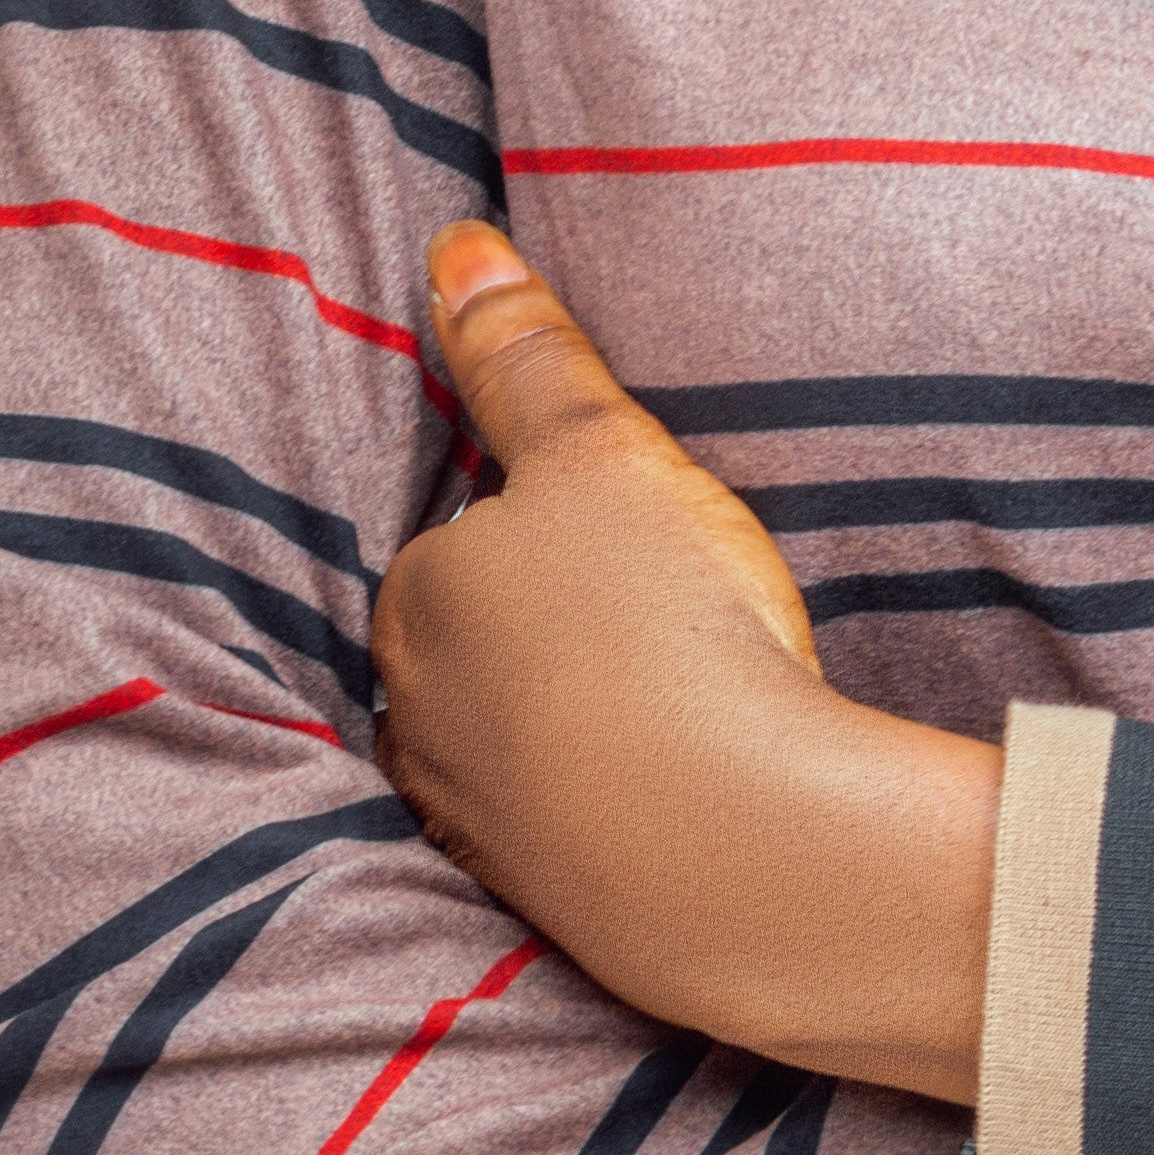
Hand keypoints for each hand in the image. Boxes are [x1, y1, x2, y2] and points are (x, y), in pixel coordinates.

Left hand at [372, 225, 998, 1106]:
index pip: (458, 544)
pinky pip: (565, 834)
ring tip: (670, 710)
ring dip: (567, 730)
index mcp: (419, 598)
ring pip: (512, 746)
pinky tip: (674, 800)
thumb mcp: (606, 452)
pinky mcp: (547, 906)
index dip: (536, 532)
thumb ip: (528, 357)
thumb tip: (451, 248)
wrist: (735, 848)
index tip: (618, 535)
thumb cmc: (662, 623)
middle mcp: (418, 716)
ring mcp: (476, 822)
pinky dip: (607, 810)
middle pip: (474, 649)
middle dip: (539, 634)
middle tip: (652, 615)